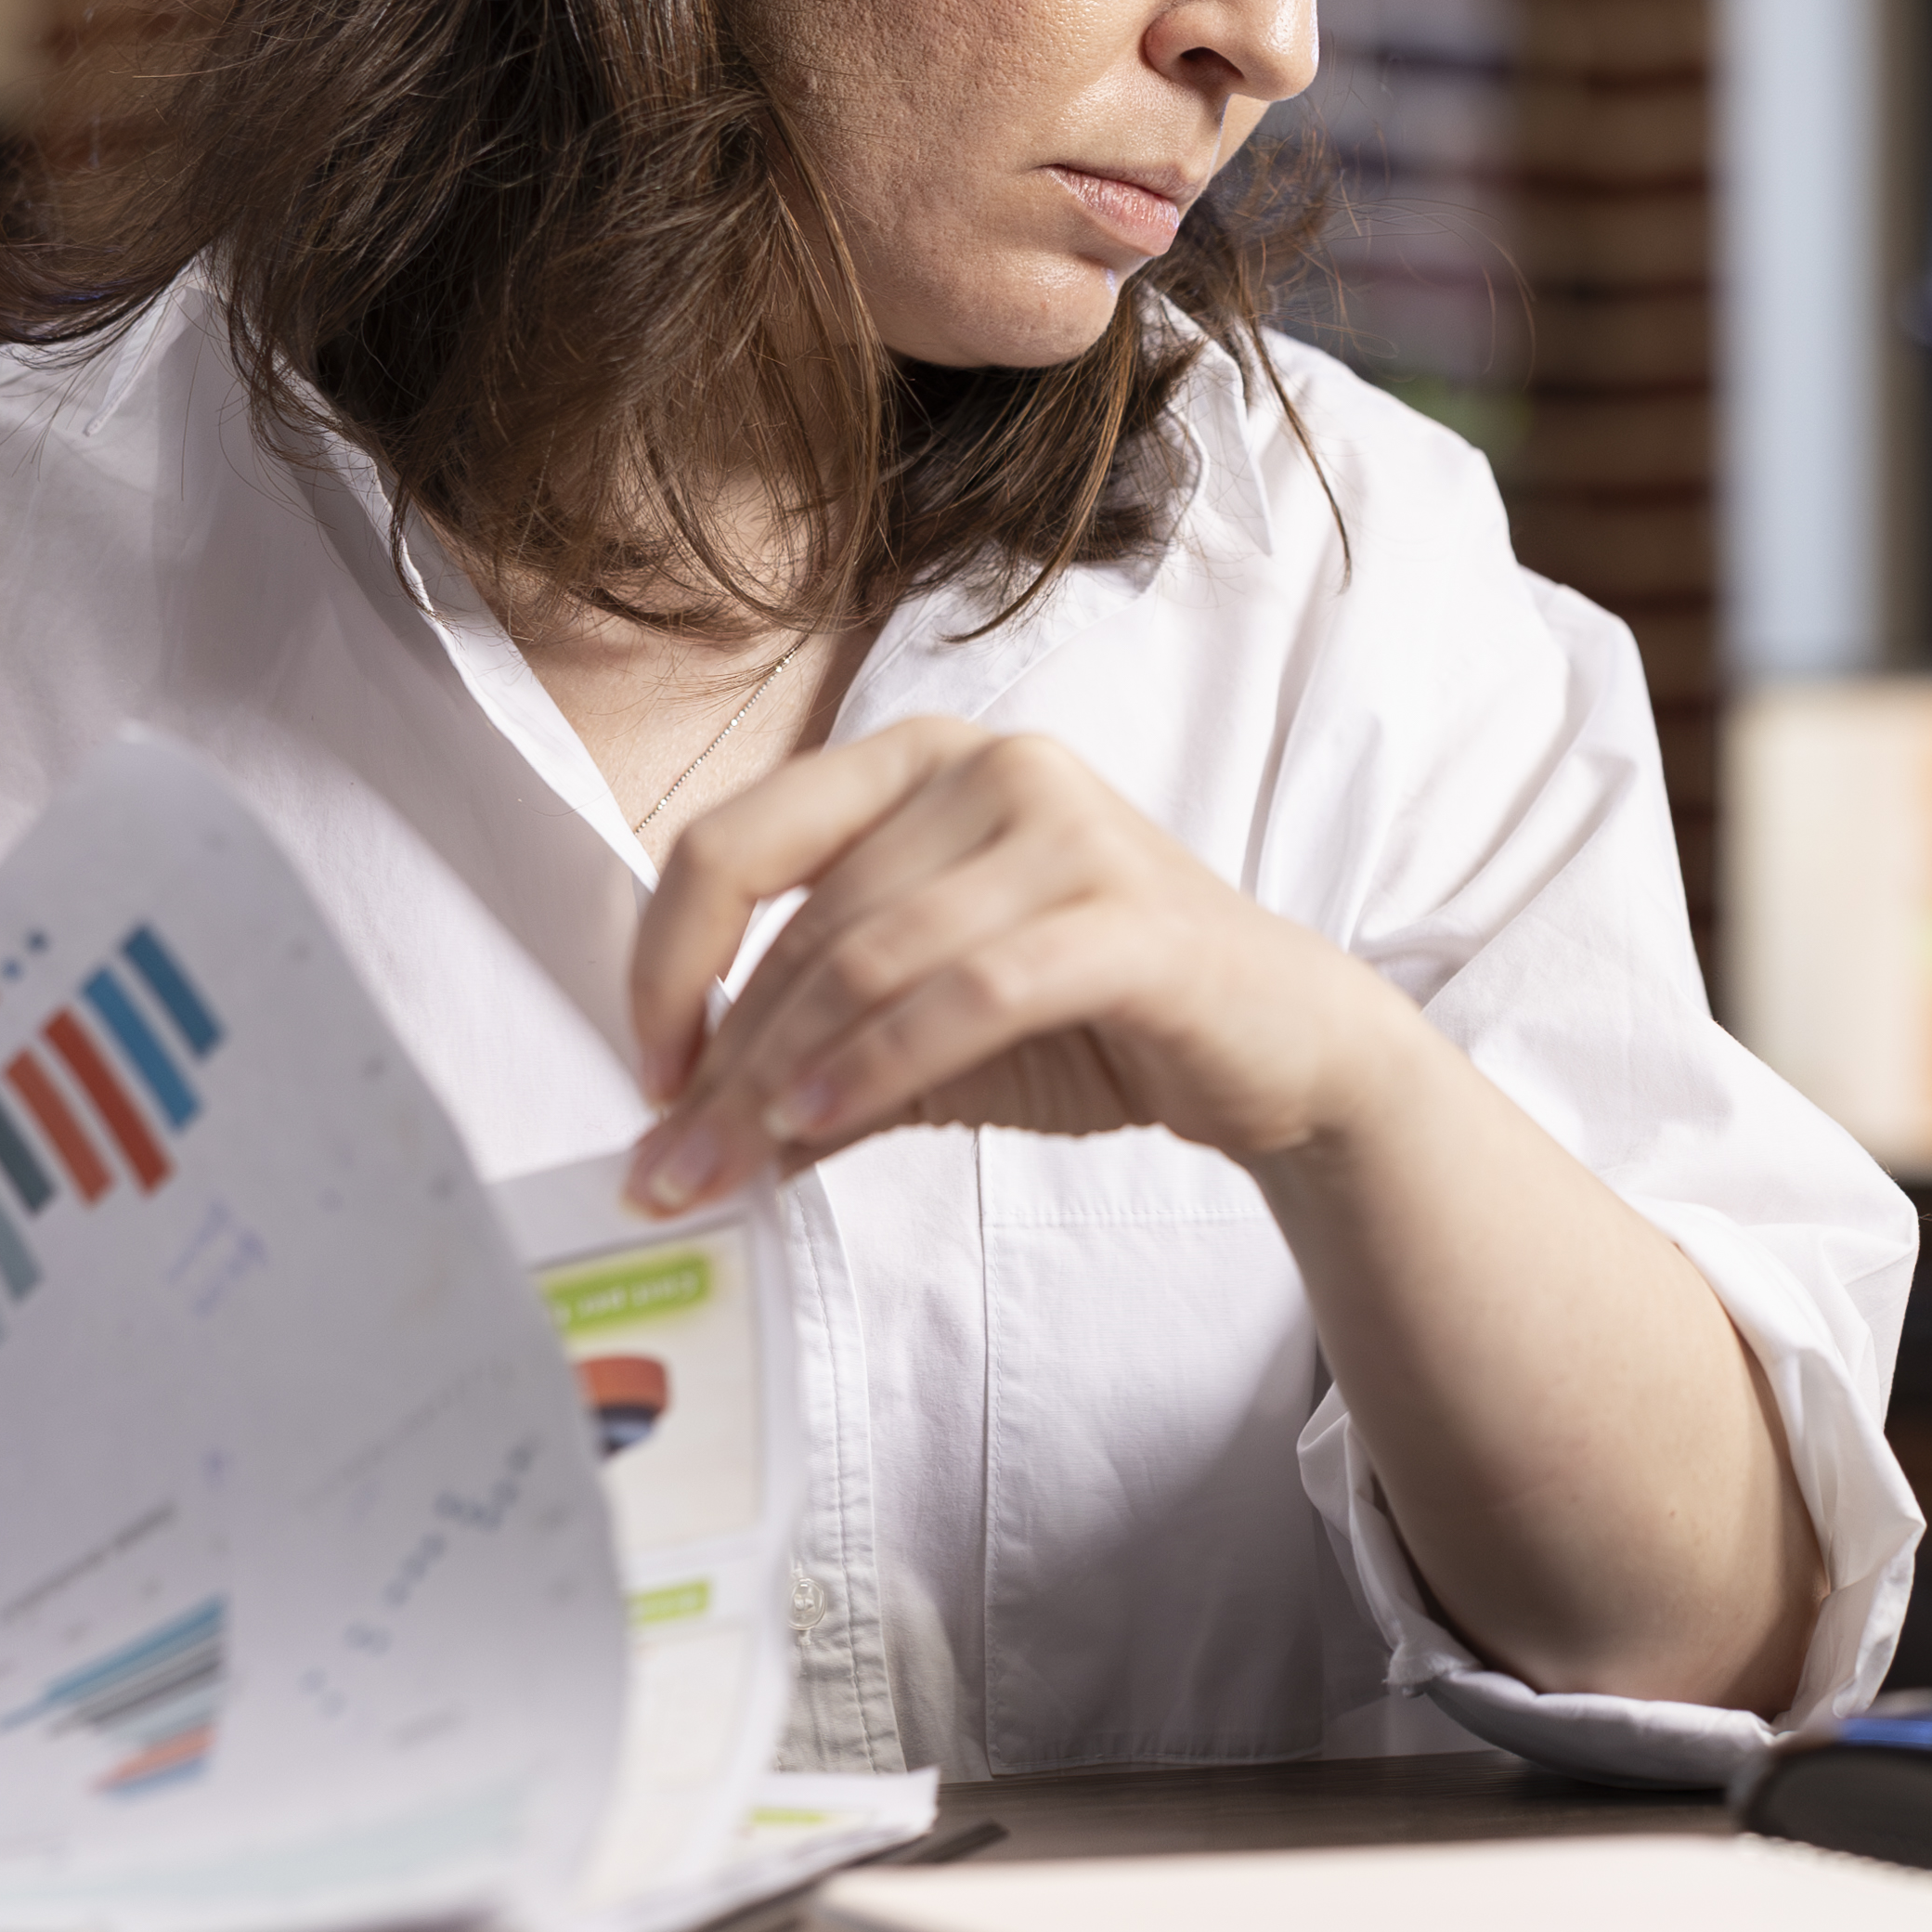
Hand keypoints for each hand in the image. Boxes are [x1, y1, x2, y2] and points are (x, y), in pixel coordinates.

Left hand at [621, 719, 1417, 1211]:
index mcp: (920, 762)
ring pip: (872, 956)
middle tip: (671, 1170)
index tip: (648, 1076)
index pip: (738, 840)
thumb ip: (814, 1067)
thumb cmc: (1098, 1017)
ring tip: (731, 1169)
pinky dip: (881, 1062)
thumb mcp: (926, 1038)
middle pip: (803, 924)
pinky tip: (823, 1126)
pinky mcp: (1130, 915)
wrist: (1282, 1044)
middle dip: (721, 1061)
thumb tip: (685, 1148)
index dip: (664, 961)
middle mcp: (990, 766)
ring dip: (781, 1076)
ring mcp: (1068, 827)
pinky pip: (971, 990)